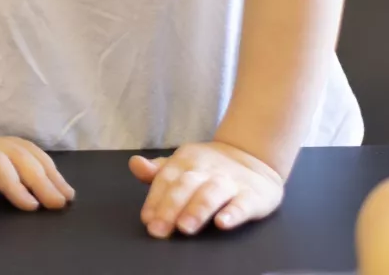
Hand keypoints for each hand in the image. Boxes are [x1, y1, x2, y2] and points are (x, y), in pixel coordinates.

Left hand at [0, 118, 72, 213]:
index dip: (12, 182)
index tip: (29, 205)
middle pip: (16, 153)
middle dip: (41, 178)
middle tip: (59, 204)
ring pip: (24, 150)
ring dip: (47, 170)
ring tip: (66, 195)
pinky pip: (20, 150)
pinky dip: (41, 164)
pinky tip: (53, 180)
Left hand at [131, 142, 283, 237]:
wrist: (253, 158)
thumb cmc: (208, 168)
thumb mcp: (182, 165)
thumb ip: (157, 170)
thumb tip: (135, 164)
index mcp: (186, 161)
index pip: (166, 179)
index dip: (155, 199)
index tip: (147, 219)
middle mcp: (207, 170)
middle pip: (186, 186)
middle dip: (170, 208)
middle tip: (159, 229)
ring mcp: (230, 182)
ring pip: (211, 194)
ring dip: (197, 210)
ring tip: (184, 227)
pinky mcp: (253, 196)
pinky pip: (242, 204)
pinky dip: (232, 214)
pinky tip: (222, 223)